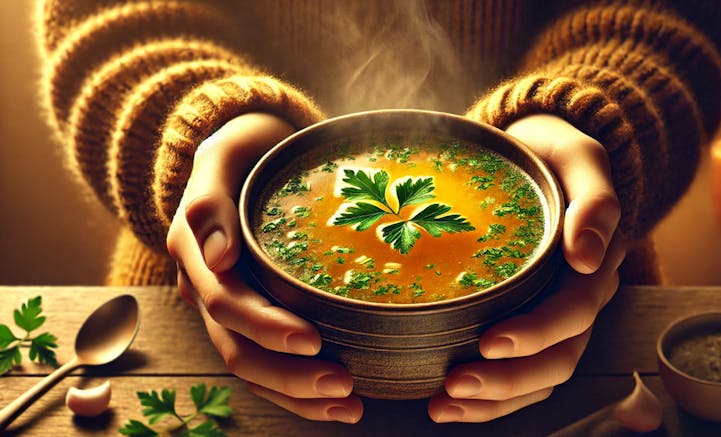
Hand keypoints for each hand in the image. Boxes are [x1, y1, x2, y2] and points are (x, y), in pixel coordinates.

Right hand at [166, 113, 362, 422]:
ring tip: (350, 404)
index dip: (266, 327)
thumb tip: (218, 256)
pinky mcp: (254, 315)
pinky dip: (299, 389)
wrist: (253, 151)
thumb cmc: (245, 150)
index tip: (313, 339)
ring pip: (253, 368)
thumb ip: (209, 200)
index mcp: (196, 253)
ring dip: (298, 395)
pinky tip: (337, 401)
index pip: (226, 303)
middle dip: (290, 375)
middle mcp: (209, 288)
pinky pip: (269, 362)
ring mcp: (230, 307)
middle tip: (344, 384)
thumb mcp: (223, 153)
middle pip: (238, 348)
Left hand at [429, 114, 625, 421]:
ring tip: (444, 404)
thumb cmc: (552, 154)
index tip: (489, 342)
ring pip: (539, 377)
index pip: (573, 311)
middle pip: (558, 357)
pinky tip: (451, 400)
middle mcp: (581, 297)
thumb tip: (586, 257)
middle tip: (453, 383)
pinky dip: (490, 396)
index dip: (535, 333)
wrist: (536, 153)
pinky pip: (520, 372)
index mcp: (595, 262)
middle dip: (506, 379)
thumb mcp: (579, 157)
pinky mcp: (530, 321)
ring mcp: (557, 315)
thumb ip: (594, 199)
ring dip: (494, 400)